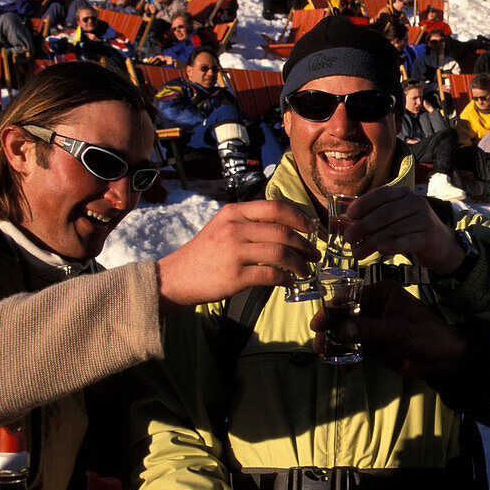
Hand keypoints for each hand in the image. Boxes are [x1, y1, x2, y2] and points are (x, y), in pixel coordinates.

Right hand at [154, 200, 319, 315]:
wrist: (176, 277)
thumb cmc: (204, 253)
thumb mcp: (222, 226)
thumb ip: (249, 222)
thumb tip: (286, 227)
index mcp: (233, 213)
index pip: (275, 208)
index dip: (299, 217)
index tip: (311, 228)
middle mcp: (234, 229)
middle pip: (283, 232)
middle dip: (304, 244)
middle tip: (314, 254)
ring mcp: (234, 252)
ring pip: (281, 253)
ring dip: (299, 263)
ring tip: (305, 270)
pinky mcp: (235, 276)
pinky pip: (271, 275)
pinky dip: (285, 278)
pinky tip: (288, 281)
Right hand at [309, 281, 464, 377]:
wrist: (444, 358)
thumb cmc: (426, 335)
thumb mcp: (397, 330)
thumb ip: (369, 329)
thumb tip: (342, 329)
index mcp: (382, 293)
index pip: (350, 297)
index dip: (332, 310)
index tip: (318, 323)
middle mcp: (375, 306)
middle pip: (344, 315)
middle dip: (330, 329)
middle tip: (318, 344)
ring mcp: (373, 325)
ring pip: (346, 332)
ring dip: (335, 344)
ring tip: (325, 355)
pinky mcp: (374, 343)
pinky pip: (354, 347)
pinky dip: (347, 355)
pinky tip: (343, 366)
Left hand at [344, 186, 463, 274]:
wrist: (440, 244)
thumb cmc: (411, 229)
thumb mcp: (395, 217)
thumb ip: (374, 216)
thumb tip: (346, 222)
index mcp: (404, 193)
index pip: (382, 194)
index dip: (364, 203)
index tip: (349, 215)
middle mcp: (416, 202)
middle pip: (385, 213)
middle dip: (363, 226)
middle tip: (348, 238)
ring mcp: (424, 219)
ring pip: (393, 229)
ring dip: (372, 242)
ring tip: (357, 252)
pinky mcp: (429, 237)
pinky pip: (407, 241)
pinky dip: (393, 245)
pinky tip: (380, 251)